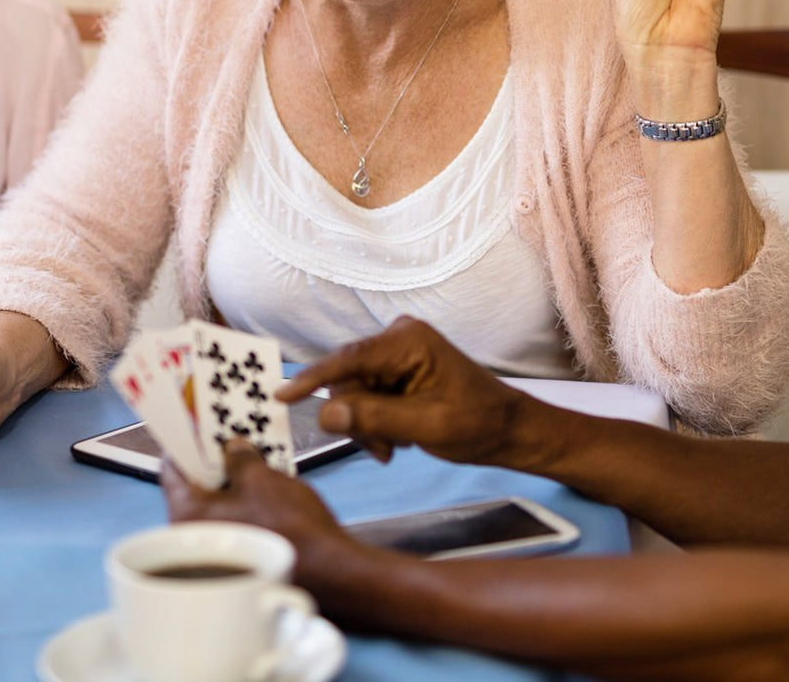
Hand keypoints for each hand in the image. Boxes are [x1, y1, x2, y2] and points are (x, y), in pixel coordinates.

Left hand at [163, 437, 342, 542]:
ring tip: (251, 454)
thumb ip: (240, 457)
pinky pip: (230, 518)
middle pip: (193, 487)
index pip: (172, 470)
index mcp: (188, 516)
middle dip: (212, 460)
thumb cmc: (290, 527)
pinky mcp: (237, 555)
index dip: (184, 441)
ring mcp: (215, 549)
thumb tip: (233, 448)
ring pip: (214, 503)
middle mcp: (193, 537)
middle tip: (228, 435)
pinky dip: (241, 499)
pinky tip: (262, 483)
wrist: (325, 567)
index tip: (194, 423)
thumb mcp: (262, 477)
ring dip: (230, 479)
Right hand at [276, 317, 537, 468]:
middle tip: (384, 451)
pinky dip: (375, 421)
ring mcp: (398, 352)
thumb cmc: (477, 424)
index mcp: (409, 341)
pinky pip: (367, 395)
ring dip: (368, 425)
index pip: (349, 358)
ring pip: (354, 392)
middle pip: (348, 379)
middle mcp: (399, 337)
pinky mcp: (397, 368)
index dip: (313, 378)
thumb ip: (375, 418)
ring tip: (396, 448)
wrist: (507, 429)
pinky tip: (398, 439)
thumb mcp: (426, 427)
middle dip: (358, 418)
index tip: (281, 397)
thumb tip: (326, 412)